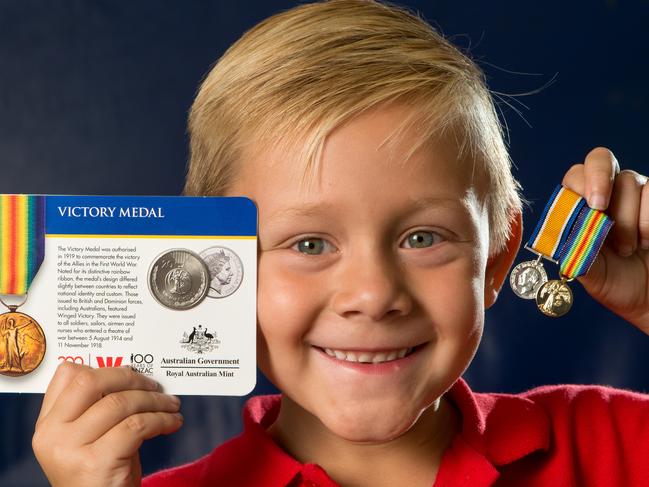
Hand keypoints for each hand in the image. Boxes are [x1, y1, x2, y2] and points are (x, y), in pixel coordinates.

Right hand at [33, 362, 182, 486]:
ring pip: (120, 403)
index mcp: (48, 425)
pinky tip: (172, 423)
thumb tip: (131, 375)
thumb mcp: (91, 440)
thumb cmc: (102, 477)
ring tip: (171, 406)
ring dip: (155, 401)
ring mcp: (70, 450)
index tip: (129, 372)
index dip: (103, 367)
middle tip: (154, 386)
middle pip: (91, 381)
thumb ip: (98, 409)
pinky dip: (162, 420)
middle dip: (130, 377)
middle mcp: (52, 435)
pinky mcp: (95, 463)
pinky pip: (137, 425)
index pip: (68, 375)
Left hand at [562, 147, 648, 332]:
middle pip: (600, 159)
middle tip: (600, 207)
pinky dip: (648, 221)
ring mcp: (639, 195)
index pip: (575, 175)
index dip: (579, 182)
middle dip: (598, 179)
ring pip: (630, 180)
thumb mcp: (588, 271)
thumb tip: (558, 235)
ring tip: (628, 249)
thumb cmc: (616, 283)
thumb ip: (573, 250)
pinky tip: (647, 242)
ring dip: (627, 219)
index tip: (587, 206)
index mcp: (583, 206)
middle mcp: (610, 193)